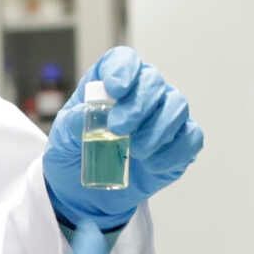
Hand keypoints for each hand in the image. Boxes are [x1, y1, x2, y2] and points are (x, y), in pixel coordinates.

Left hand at [42, 46, 203, 231]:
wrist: (86, 192)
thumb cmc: (75, 153)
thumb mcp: (63, 138)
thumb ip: (72, 124)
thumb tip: (84, 115)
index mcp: (112, 82)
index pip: (124, 60)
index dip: (123, 70)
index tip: (115, 89)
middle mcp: (143, 92)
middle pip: (153, 81)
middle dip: (139, 104)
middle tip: (118, 128)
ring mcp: (165, 116)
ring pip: (177, 106)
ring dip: (158, 128)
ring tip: (136, 151)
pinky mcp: (180, 143)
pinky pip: (190, 138)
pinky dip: (173, 152)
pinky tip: (152, 165)